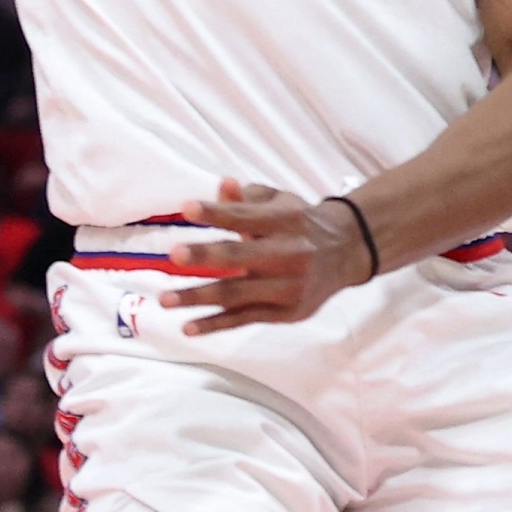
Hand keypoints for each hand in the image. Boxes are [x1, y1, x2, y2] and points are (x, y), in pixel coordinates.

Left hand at [160, 178, 375, 333]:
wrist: (346, 252)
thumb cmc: (300, 221)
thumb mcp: (279, 201)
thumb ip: (247, 197)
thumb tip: (221, 186)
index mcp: (287, 221)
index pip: (246, 216)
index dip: (216, 212)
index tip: (186, 209)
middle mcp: (290, 255)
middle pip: (240, 257)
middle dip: (206, 256)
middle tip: (173, 255)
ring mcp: (288, 288)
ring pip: (237, 294)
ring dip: (199, 297)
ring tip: (165, 299)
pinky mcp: (287, 312)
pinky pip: (245, 319)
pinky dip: (216, 324)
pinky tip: (189, 326)